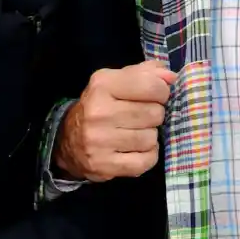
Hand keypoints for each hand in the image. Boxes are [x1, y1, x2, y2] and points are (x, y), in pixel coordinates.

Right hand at [54, 59, 174, 180]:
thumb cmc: (100, 106)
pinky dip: (147, 156)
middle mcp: (98, 112)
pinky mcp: (105, 165)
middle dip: (154, 115)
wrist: (68, 140)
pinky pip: (146, 160)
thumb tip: (171, 77)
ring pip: (151, 138)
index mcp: (102, 85)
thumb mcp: (116, 81)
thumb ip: (145, 73)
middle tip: (141, 117)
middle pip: (154, 114)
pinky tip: (135, 150)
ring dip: (149, 136)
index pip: (152, 86)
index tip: (154, 96)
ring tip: (134, 133)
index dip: (161, 92)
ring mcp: (100, 141)